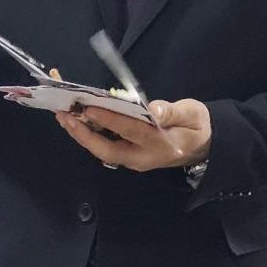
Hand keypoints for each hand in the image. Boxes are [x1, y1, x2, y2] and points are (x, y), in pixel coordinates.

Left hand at [54, 99, 211, 171]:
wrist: (202, 147)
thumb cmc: (196, 127)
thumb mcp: (193, 115)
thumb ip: (174, 112)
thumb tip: (154, 109)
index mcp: (159, 144)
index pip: (130, 131)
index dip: (109, 119)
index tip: (89, 107)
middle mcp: (142, 156)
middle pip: (107, 150)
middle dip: (84, 135)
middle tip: (65, 117)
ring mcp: (133, 159)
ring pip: (103, 150)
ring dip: (82, 135)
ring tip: (63, 117)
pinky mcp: (128, 156)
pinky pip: (105, 146)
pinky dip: (89, 134)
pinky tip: (76, 121)